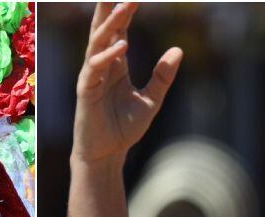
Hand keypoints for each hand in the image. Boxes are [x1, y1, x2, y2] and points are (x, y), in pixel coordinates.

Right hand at [72, 2, 183, 165]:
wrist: (107, 154)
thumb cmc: (124, 128)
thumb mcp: (151, 100)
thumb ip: (162, 76)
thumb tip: (178, 50)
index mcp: (115, 65)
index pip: (118, 31)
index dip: (125, 12)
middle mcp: (101, 66)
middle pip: (103, 29)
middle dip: (110, 8)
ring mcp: (91, 76)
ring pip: (98, 42)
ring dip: (111, 23)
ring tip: (125, 6)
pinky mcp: (86, 90)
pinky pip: (95, 67)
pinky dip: (108, 55)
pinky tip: (122, 46)